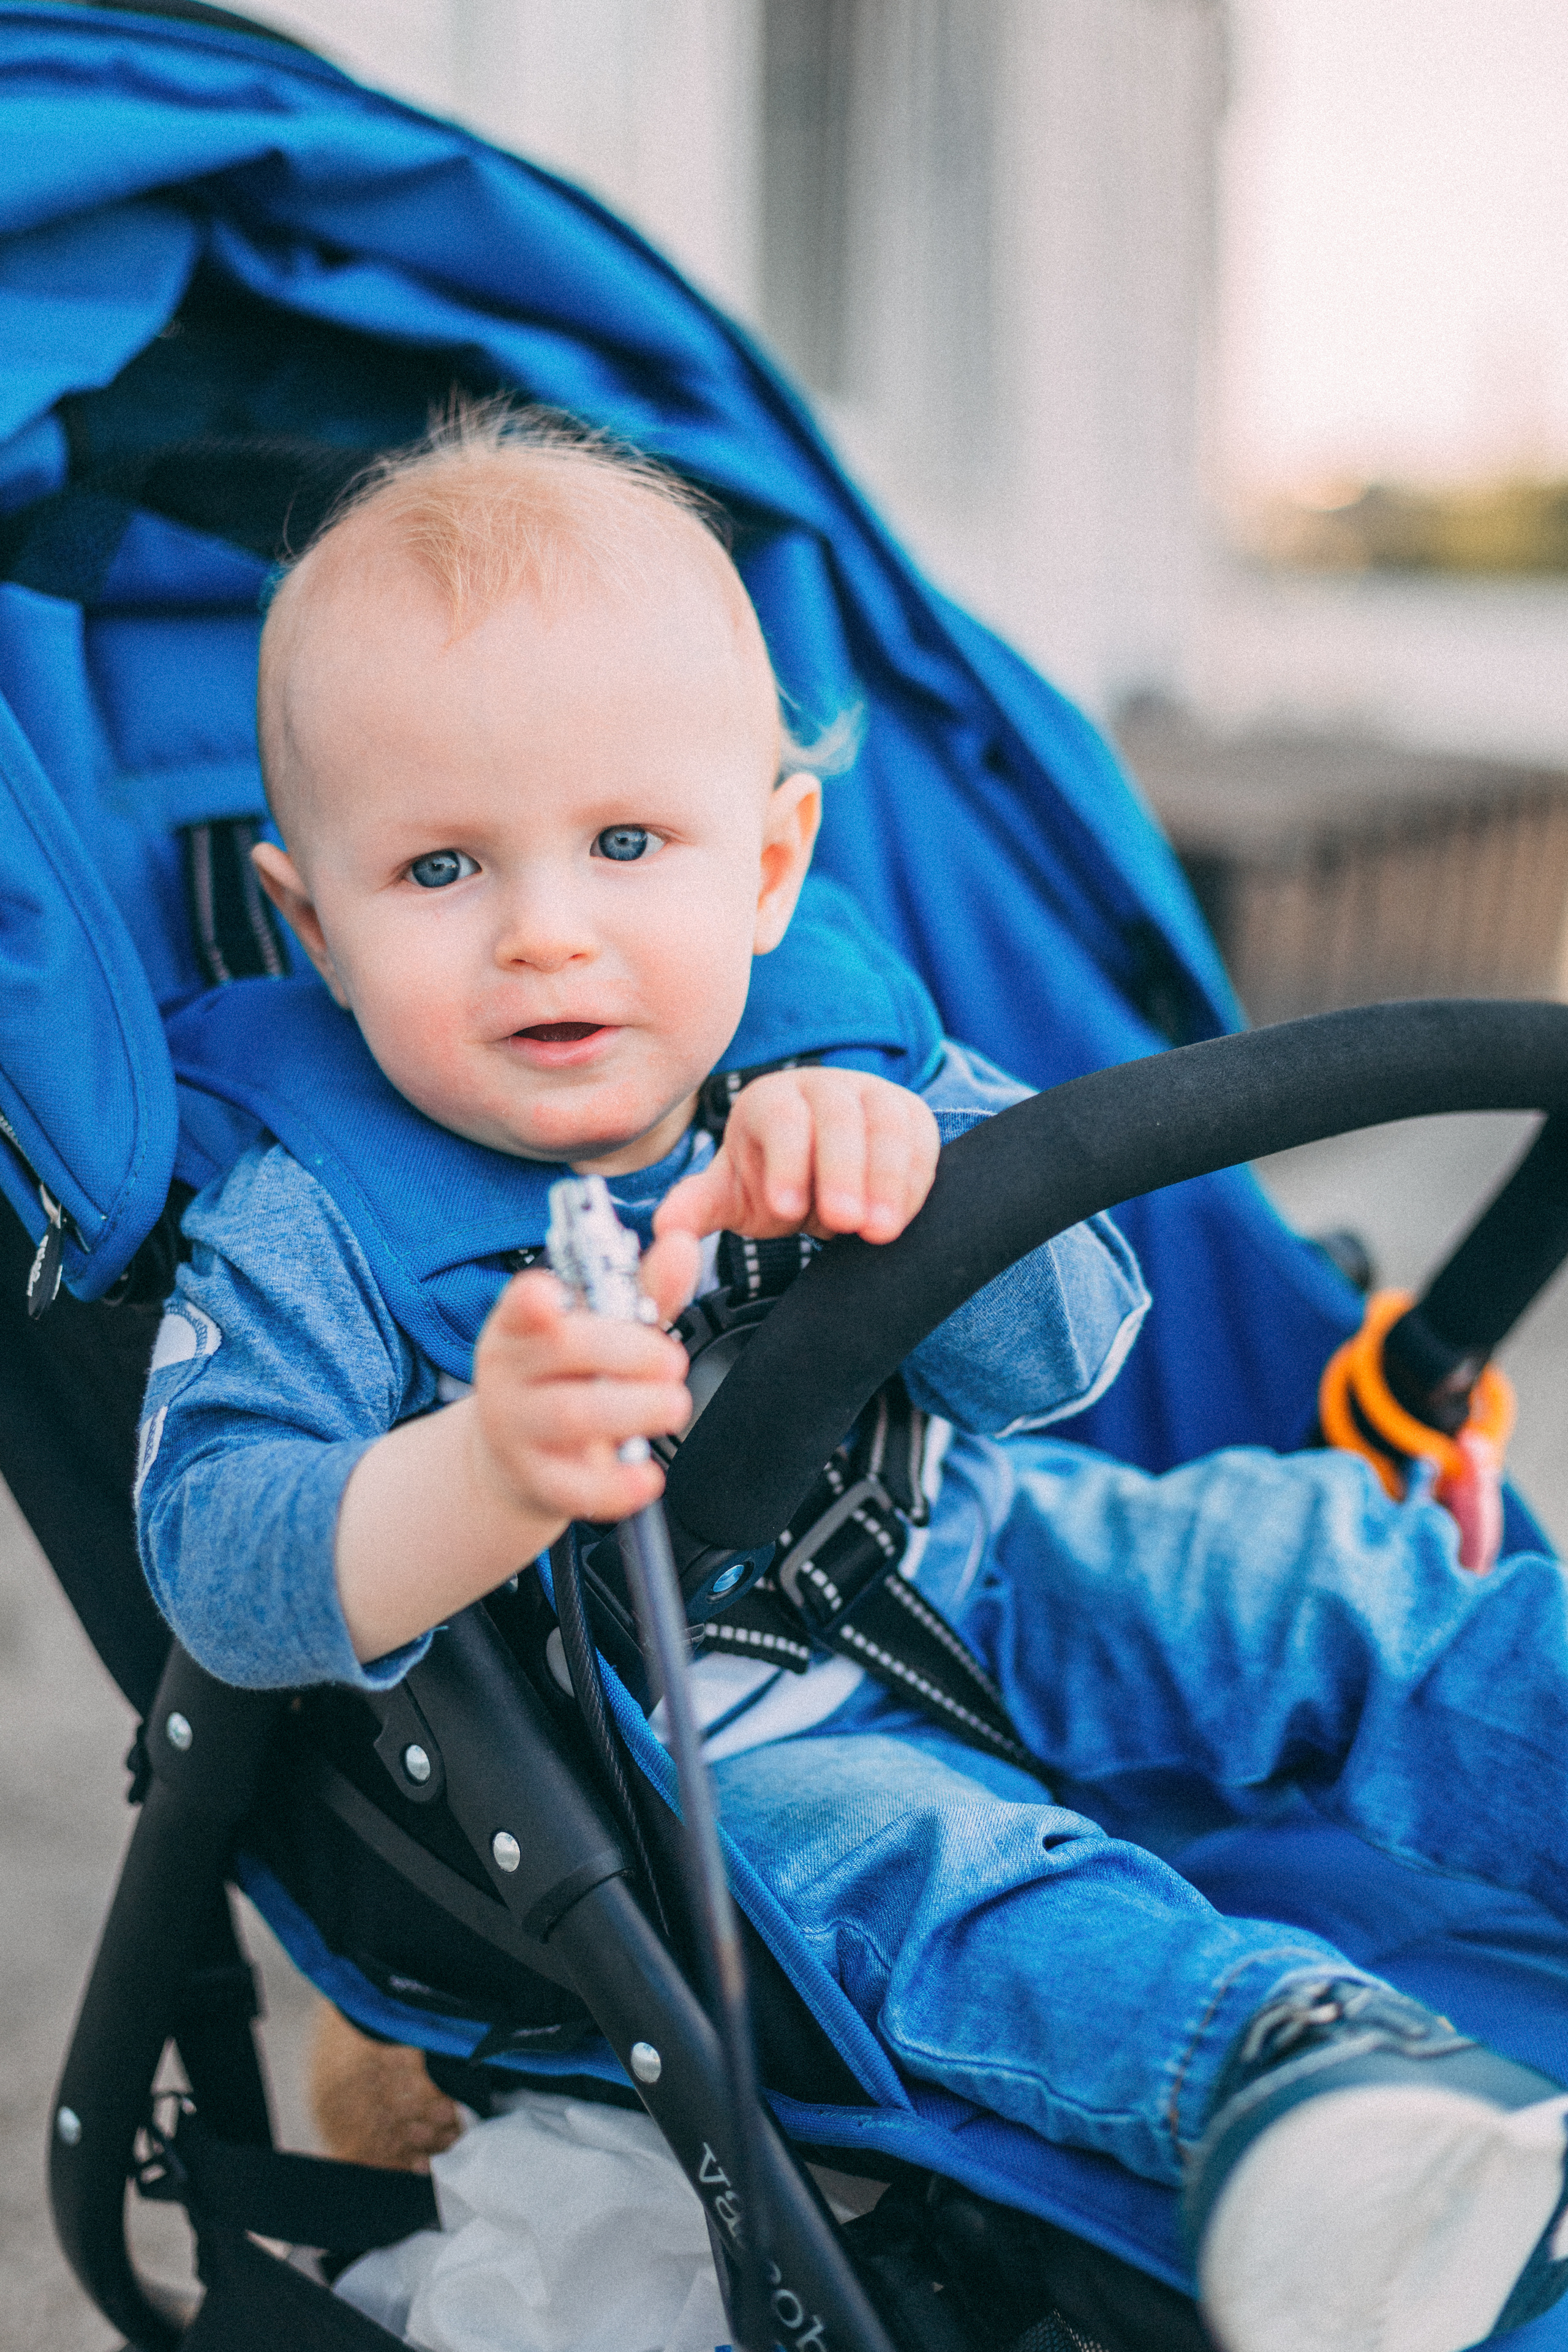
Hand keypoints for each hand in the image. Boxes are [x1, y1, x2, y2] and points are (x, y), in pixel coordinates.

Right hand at [468, 1231, 700, 1528]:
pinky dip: (616, 1486)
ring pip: (570, 1415)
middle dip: (628, 1352)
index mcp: (521, 1323)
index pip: (521, 1303)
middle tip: (672, 1361)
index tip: (552, 1295)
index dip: (534, 1298)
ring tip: (673, 1405)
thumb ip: (644, 1289)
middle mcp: (510, 1371)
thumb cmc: (567, 1377)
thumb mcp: (599, 1328)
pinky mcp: (535, 1480)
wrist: (516, 1456)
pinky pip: (573, 1487)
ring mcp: (516, 1428)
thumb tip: (683, 1245)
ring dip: (633, 1409)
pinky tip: (647, 1477)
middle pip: (562, 1352)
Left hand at [653, 1067, 939, 1246]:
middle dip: (843, 1171)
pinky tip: (902, 1218)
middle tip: (844, 1222)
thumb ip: (700, 1209)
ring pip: (887, 1126)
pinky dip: (914, 1181)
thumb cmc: (774, 1177)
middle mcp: (823, 1089)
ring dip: (887, 1179)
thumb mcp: (734, 1196)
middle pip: (837, 1119)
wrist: (824, 1170)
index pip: (782, 1121)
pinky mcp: (912, 1117)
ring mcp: (873, 1097)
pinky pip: (921, 1143)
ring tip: (880, 1231)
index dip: (786, 1162)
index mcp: (771, 1100)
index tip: (786, 1209)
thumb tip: (664, 1229)